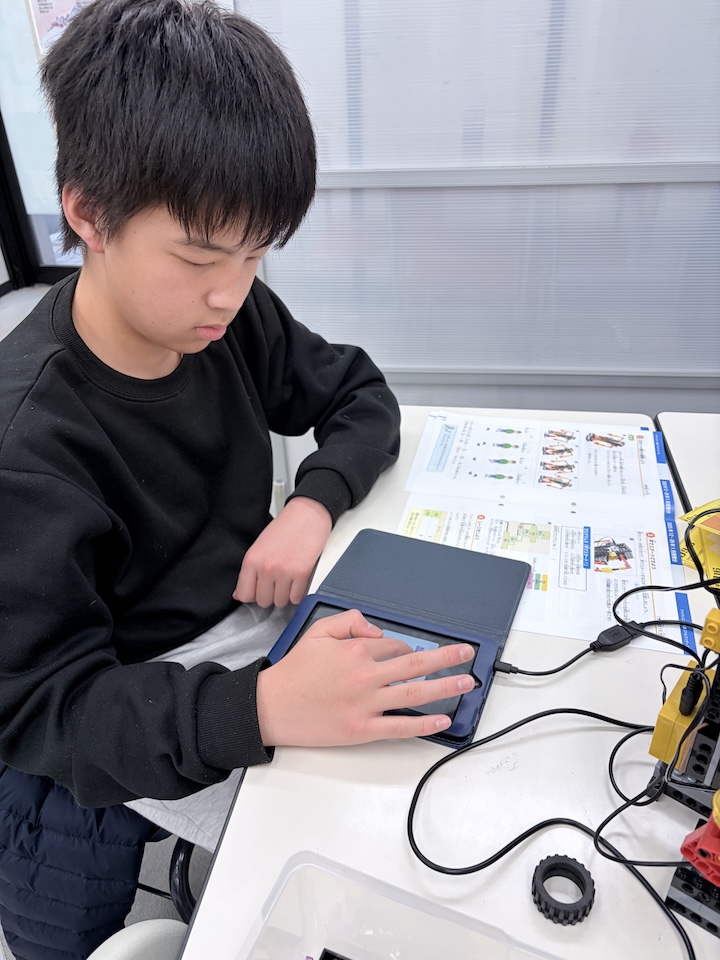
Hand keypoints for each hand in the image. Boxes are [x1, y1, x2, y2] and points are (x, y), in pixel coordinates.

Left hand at [233, 497, 332, 607]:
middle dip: (270, 595)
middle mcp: (266, 568)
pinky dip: (297, 593)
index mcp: (252, 560)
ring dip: (285, 595)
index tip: (258, 591)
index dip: (252, 595)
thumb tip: (240, 594)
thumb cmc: (285, 528)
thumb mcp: (259, 546)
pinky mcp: (302, 574)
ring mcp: (284, 572)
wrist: (307, 515)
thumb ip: (249, 572)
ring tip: (288, 579)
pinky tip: (297, 580)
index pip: (244, 595)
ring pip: (281, 602)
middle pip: (263, 601)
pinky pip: (296, 598)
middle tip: (276, 582)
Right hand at [255, 609, 475, 745]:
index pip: (393, 646)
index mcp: (355, 649)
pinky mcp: (362, 729)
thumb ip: (350, 621)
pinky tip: (442, 719)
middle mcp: (365, 675)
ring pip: (414, 692)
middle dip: (446, 657)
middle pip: (415, 664)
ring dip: (445, 686)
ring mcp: (365, 704)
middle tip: (467, 654)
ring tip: (466, 682)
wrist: (270, 706)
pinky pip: (400, 726)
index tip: (407, 654)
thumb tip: (379, 631)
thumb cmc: (294, 671)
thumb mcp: (318, 632)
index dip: (403, 649)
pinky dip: (424, 723)